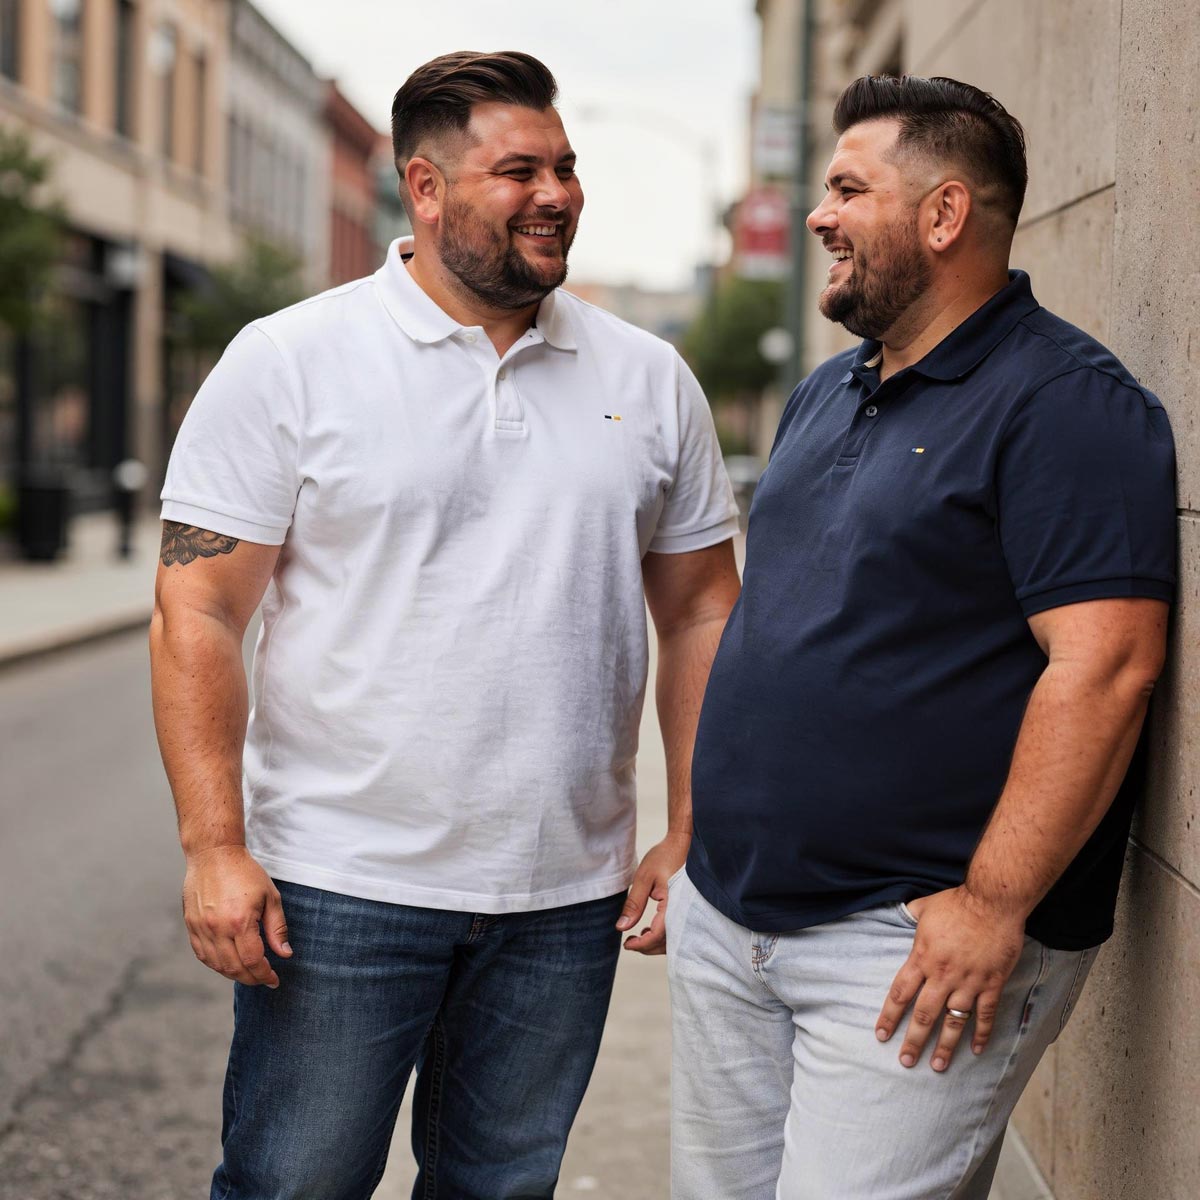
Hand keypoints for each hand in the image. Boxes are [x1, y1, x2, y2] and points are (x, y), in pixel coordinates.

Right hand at [182, 845, 292, 986]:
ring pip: (217, 965)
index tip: (274, 980)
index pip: (252, 961)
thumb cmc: (245, 872)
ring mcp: (201, 928)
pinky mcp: (191, 926)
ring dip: (234, 974)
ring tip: (249, 973)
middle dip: (252, 978)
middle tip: (264, 979)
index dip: (264, 975)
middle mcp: (217, 929)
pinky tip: (229, 963)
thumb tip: (284, 954)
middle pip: (234, 968)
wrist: (214, 855)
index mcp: (239, 921)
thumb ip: (277, 928)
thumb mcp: (270, 897)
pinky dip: (216, 964)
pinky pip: (202, 955)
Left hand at [616, 835, 687, 954]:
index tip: (627, 944)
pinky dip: (664, 935)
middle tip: (630, 943)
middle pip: (668, 943)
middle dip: (648, 947)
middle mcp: (686, 910)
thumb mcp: (644, 878)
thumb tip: (622, 928)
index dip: (642, 944)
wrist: (683, 843)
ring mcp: (690, 910)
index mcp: (675, 904)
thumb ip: (634, 904)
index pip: (659, 934)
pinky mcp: (689, 909)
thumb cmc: (664, 856)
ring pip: (675, 940)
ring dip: (657, 943)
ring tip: (639, 935)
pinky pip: (678, 930)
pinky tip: (650, 928)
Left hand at [875, 887, 1024, 1071]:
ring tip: (938, 1067)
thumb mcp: (925, 907)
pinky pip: (986, 1015)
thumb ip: (910, 916)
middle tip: (905, 1062)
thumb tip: (900, 913)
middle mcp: (943, 975)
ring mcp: (969, 981)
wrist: (993, 901)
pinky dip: (982, 1034)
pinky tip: (977, 1050)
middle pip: (924, 1014)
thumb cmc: (957, 902)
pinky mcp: (992, 983)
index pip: (900, 993)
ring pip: (954, 1021)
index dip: (889, 1016)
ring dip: (945, 1046)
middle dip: (913, 1041)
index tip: (881, 1035)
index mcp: (922, 958)